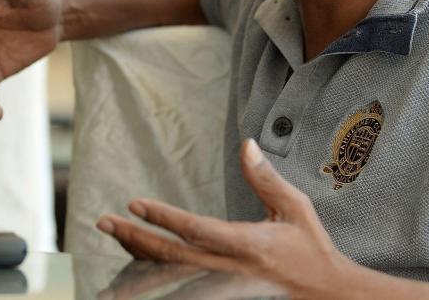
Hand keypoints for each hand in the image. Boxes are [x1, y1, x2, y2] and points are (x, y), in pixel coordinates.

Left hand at [96, 139, 351, 298]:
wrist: (325, 292)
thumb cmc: (309, 246)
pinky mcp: (221, 294)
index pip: (195, 230)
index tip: (134, 203)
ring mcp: (222, 287)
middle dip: (134, 238)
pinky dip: (153, 276)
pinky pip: (179, 287)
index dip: (163, 218)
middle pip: (171, 257)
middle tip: (104, 222)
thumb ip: (266, 178)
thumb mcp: (294, 206)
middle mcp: (229, 268)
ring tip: (112, 244)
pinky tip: (133, 268)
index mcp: (247, 244)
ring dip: (136, 261)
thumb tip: (246, 144)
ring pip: (169, 278)